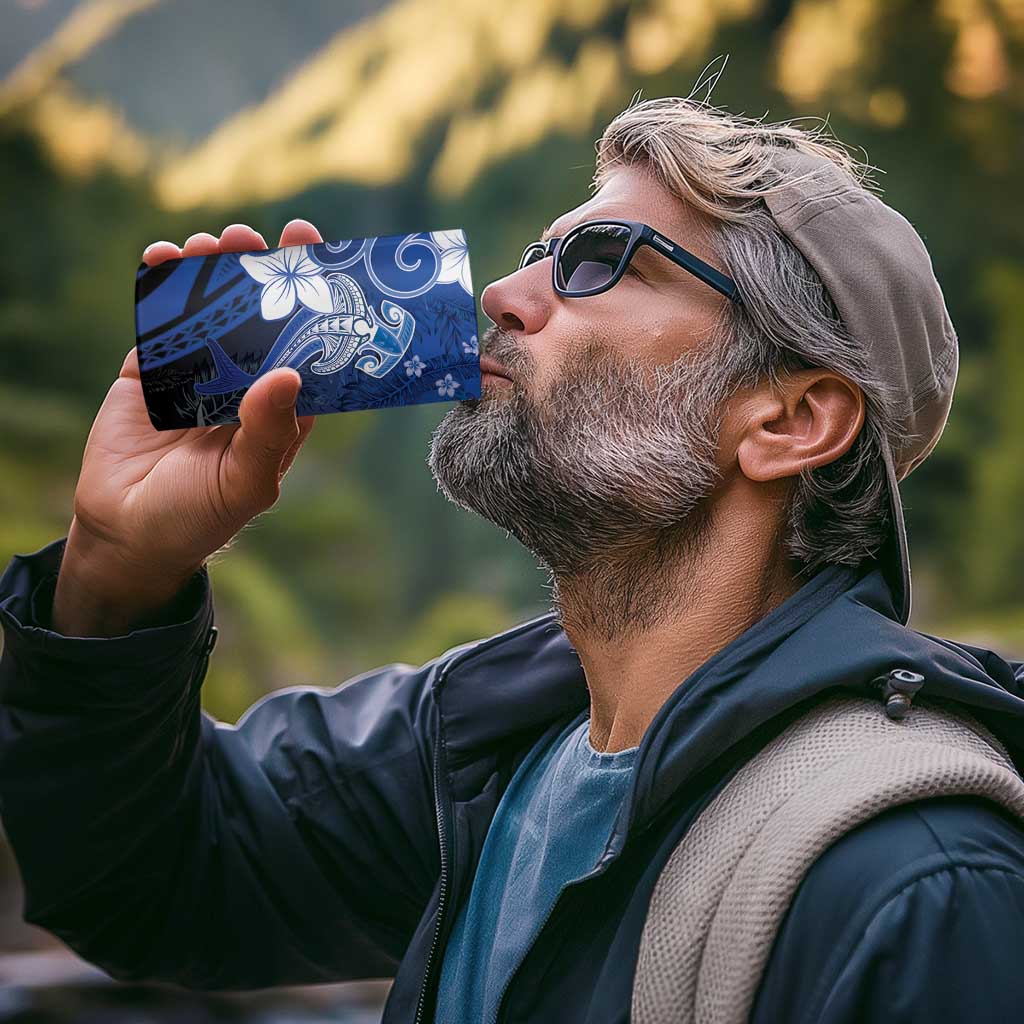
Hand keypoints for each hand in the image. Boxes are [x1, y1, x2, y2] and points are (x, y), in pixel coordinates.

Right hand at [52, 220, 321, 635]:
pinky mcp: (150, 371)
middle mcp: (244, 383)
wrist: (127, 534)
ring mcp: (197, 373)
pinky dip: (159, 287)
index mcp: (281, 408)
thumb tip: (289, 374)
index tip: (315, 255)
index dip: (313, 302)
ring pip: (209, 310)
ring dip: (210, 272)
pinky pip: (159, 321)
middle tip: (253, 237)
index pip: (306, 345)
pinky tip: (162, 258)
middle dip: (258, 273)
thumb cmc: (200, 517)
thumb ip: (268, 433)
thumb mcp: (245, 483)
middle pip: (258, 317)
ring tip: (209, 244)